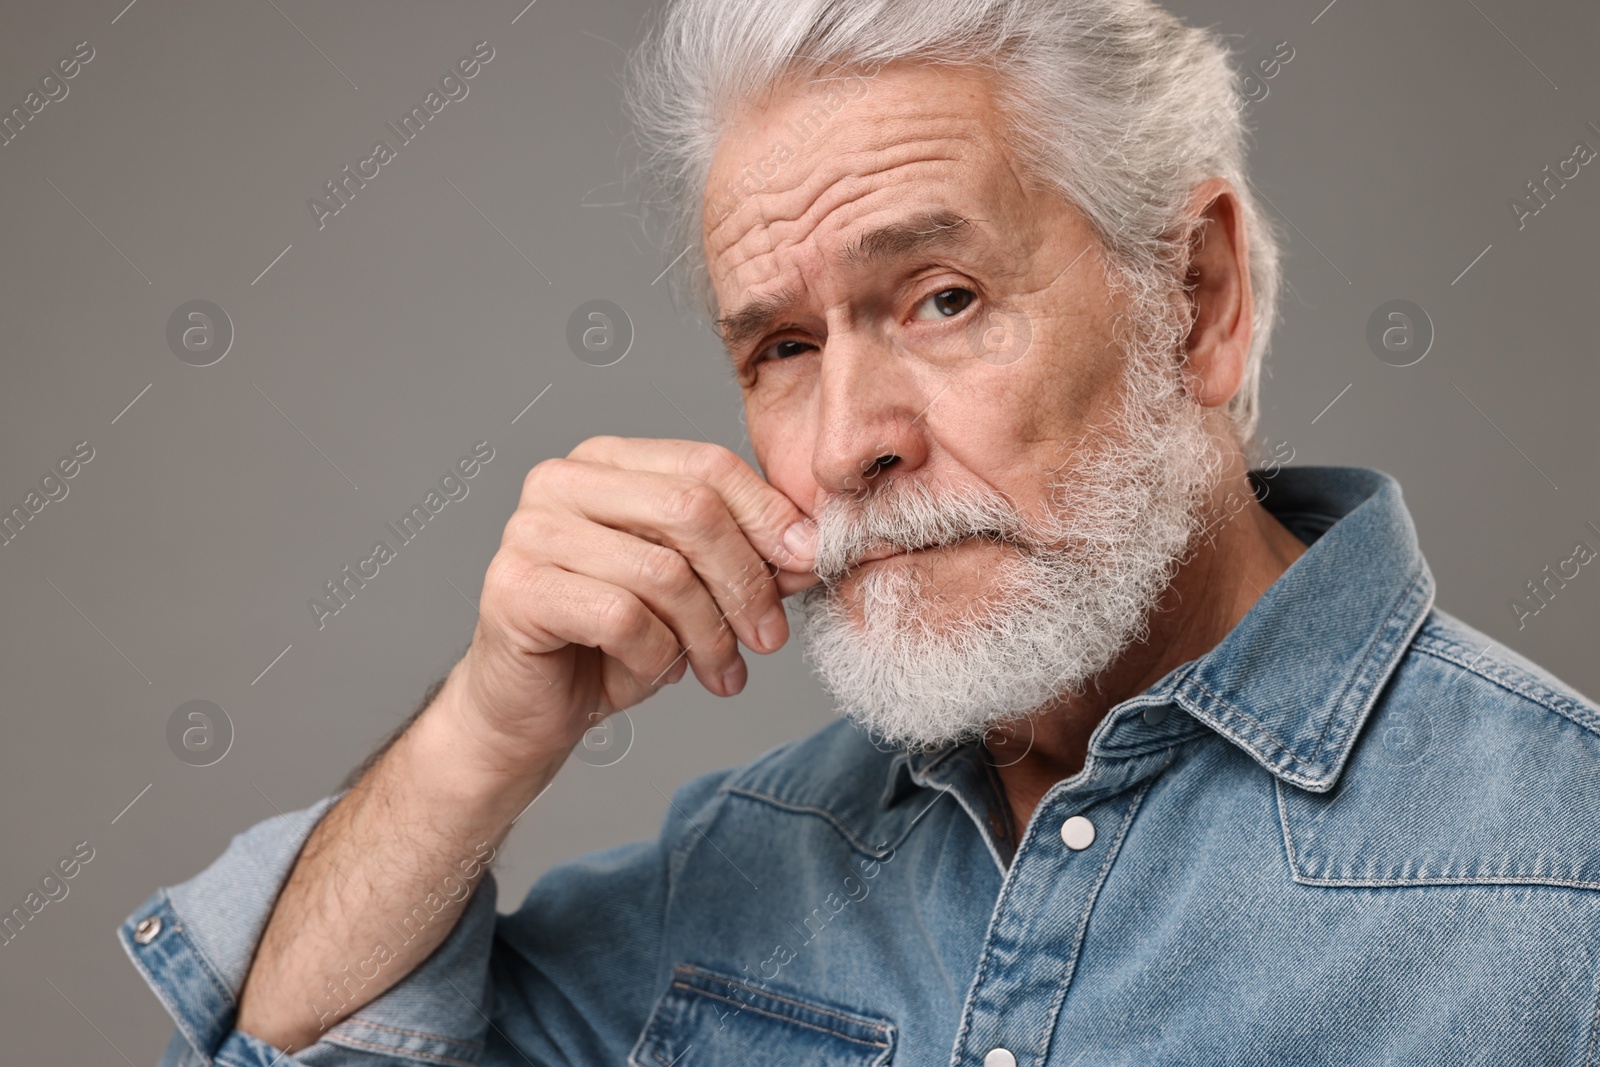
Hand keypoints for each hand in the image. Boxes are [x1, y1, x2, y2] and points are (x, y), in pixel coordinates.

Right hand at [442, 437, 818, 778]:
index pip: (707, 465)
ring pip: (663, 571)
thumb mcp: (695, 592)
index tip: (806, 565)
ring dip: (708, 634)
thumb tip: (808, 548)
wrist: (529, 712)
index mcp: (608, 462)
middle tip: (768, 637)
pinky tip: (660, 673)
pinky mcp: (517, 588)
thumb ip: (745, 558)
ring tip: (717, 668)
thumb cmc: (610, 644)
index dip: (768, 516)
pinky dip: (658, 656)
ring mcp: (531, 531)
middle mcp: (562, 480)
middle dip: (745, 582)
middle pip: (691, 510)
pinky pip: (622, 617)